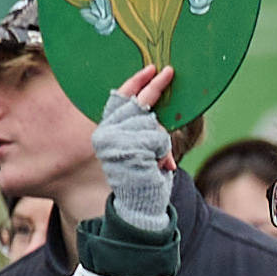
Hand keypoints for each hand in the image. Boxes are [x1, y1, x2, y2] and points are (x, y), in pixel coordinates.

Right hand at [97, 63, 176, 235]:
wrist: (141, 206)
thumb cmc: (144, 178)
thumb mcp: (142, 149)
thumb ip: (143, 129)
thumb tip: (153, 108)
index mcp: (107, 131)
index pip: (119, 98)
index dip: (135, 82)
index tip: (150, 69)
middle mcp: (107, 133)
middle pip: (137, 102)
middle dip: (155, 87)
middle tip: (169, 72)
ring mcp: (116, 140)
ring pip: (151, 123)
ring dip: (162, 142)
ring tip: (158, 160)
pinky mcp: (129, 149)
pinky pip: (158, 138)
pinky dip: (164, 151)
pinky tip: (159, 164)